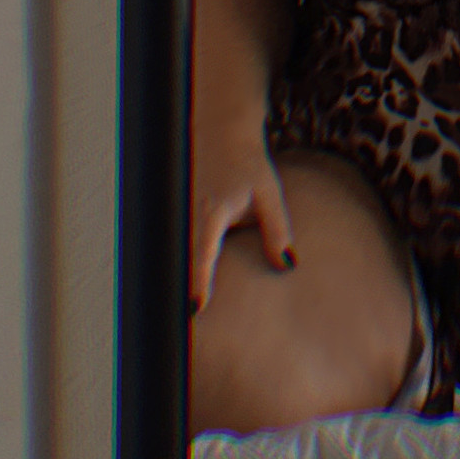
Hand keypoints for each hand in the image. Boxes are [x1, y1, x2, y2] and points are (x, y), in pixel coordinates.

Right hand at [191, 121, 296, 313]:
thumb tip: (287, 265)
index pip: (202, 255)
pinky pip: (174, 246)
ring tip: (172, 316)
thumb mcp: (269, 194)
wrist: (222, 132)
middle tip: (180, 326)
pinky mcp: (177, 216)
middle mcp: (188, 216)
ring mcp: (178, 215)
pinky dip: (175, 265)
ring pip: (172, 255)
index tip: (195, 311)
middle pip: (179, 262)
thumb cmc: (247, 163)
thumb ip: (277, 230)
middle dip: (177, 292)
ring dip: (173, 281)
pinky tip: (172, 287)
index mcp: (211, 212)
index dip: (197, 284)